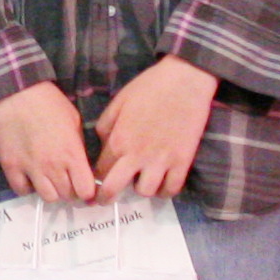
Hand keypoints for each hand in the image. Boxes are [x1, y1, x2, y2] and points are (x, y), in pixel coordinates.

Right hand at [0, 82, 102, 204]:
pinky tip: (31, 176)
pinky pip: (22, 191)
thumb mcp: (74, 120)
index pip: (86, 190)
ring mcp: (30, 168)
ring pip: (47, 198)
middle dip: (71, 190)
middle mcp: (53, 166)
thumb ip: (79, 146)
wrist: (17, 92)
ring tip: (49, 178)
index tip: (85, 184)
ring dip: (52, 191)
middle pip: (67, 196)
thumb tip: (82, 165)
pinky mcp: (11, 167)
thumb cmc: (49, 102)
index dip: (88, 190)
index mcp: (72, 154)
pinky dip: (28, 187)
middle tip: (67, 179)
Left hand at [91, 55, 219, 202]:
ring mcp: (161, 161)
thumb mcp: (118, 102)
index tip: (97, 182)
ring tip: (142, 180)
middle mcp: (136, 156)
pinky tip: (161, 182)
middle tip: (106, 199)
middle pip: (114, 189)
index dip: (95, 178)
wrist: (184, 81)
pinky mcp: (182, 162)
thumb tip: (104, 146)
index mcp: (118, 140)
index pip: (99, 171)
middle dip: (106, 197)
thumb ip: (105, 126)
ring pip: (145, 192)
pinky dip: (165, 190)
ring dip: (141, 189)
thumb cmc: (148, 87)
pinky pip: (171, 189)